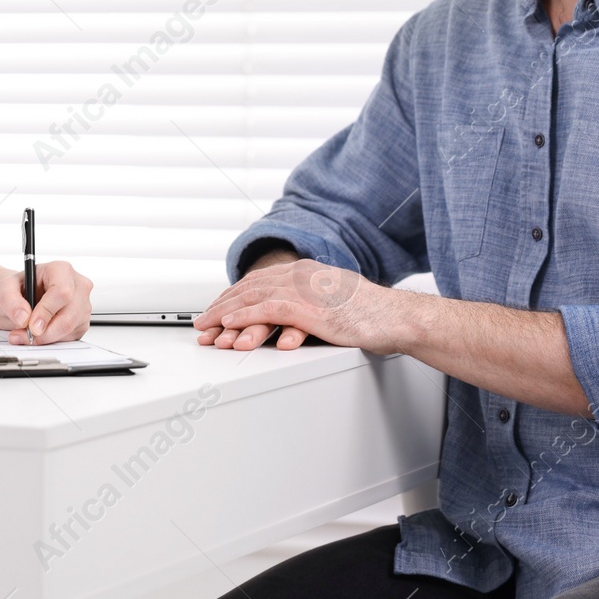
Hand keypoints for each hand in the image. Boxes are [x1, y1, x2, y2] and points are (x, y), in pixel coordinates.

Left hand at [0, 261, 93, 343]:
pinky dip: (51, 341)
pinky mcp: (81, 323)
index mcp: (61, 270)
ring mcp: (82, 305)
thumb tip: (23, 317)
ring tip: (24, 334)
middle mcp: (77, 286)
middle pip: (68, 316)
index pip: (62, 292)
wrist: (21, 298)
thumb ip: (10, 301)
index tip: (31, 325)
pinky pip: (69, 338)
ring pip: (69, 330)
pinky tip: (38, 334)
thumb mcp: (5, 288)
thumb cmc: (18, 288)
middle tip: (23, 335)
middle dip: (44, 332)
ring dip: (45, 338)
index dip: (47, 311)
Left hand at [193, 258, 404, 353]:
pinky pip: (267, 310)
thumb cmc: (372, 315)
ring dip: (225, 313)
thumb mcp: (335, 302)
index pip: (259, 281)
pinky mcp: (308, 307)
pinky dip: (244, 317)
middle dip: (222, 305)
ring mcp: (304, 290)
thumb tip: (294, 317)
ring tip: (207, 327)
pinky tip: (229, 325)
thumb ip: (312, 303)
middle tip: (202, 322)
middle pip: (250, 287)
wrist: (396, 317)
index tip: (217, 310)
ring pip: (252, 297)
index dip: (234, 296)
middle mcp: (301, 275)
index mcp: (306, 271)